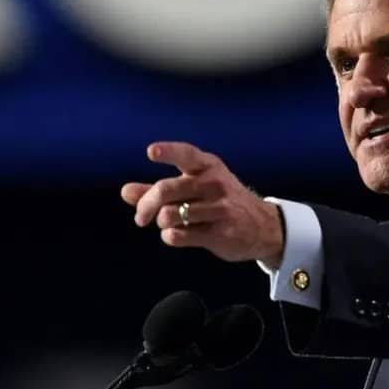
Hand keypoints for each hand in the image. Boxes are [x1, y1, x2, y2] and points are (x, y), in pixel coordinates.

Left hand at [120, 142, 283, 267]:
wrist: (263, 226)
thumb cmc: (220, 202)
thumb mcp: (194, 188)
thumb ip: (158, 190)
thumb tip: (125, 192)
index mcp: (207, 166)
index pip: (186, 154)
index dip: (168, 152)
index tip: (151, 152)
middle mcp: (214, 183)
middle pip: (166, 190)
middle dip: (145, 205)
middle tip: (140, 218)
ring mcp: (219, 208)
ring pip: (169, 216)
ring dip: (162, 223)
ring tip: (168, 223)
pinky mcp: (220, 232)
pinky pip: (180, 236)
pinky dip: (171, 237)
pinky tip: (178, 235)